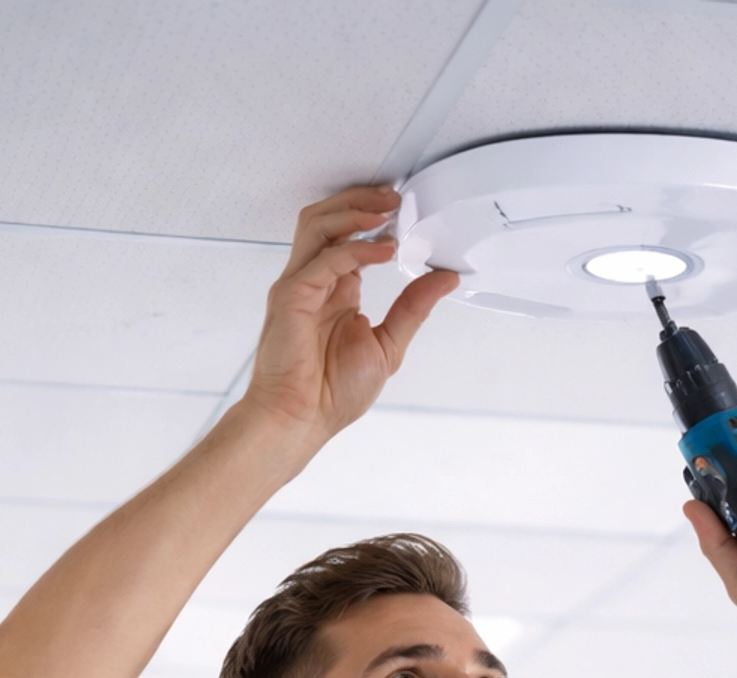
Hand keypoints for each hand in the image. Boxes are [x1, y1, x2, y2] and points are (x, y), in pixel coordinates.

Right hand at [241, 187, 456, 451]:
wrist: (300, 421)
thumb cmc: (331, 395)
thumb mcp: (388, 345)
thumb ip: (413, 308)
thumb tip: (444, 278)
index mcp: (334, 291)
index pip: (349, 236)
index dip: (374, 219)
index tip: (405, 213)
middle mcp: (314, 282)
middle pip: (328, 218)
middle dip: (361, 200)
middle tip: (396, 197)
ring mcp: (299, 285)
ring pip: (318, 223)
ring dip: (353, 210)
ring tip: (386, 210)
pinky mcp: (292, 295)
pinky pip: (325, 257)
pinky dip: (356, 247)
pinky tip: (383, 250)